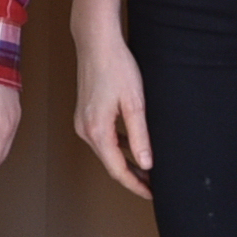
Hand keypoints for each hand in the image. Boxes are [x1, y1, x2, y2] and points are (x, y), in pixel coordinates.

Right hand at [71, 0, 155, 200]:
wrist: (96, 42)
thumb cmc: (116, 67)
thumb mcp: (134, 104)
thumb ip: (140, 136)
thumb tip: (146, 164)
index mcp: (97, 131)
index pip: (117, 170)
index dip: (135, 185)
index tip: (152, 194)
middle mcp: (85, 130)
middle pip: (110, 164)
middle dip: (132, 177)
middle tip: (154, 186)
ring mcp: (82, 122)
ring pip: (106, 152)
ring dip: (125, 163)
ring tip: (148, 170)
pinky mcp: (85, 114)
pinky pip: (102, 139)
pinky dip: (118, 148)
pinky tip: (133, 147)